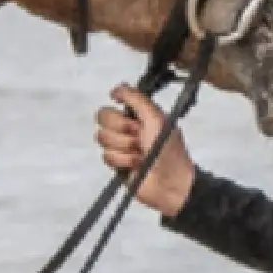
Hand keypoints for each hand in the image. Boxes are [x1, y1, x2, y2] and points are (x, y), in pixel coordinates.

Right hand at [94, 84, 197, 214]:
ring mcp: (121, 146)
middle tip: (140, 140)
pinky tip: (136, 166)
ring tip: (141, 155)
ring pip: (103, 138)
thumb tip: (115, 89)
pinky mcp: (117, 164)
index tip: (137, 123)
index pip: (113, 105)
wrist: (170, 182)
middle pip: (103, 119)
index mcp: (138, 115)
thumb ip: (136, 99)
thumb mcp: (156, 118)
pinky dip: (123, 161)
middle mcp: (128, 128)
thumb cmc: (168, 149)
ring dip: (124, 148)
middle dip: (122, 131)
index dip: (122, 116)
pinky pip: (106, 156)